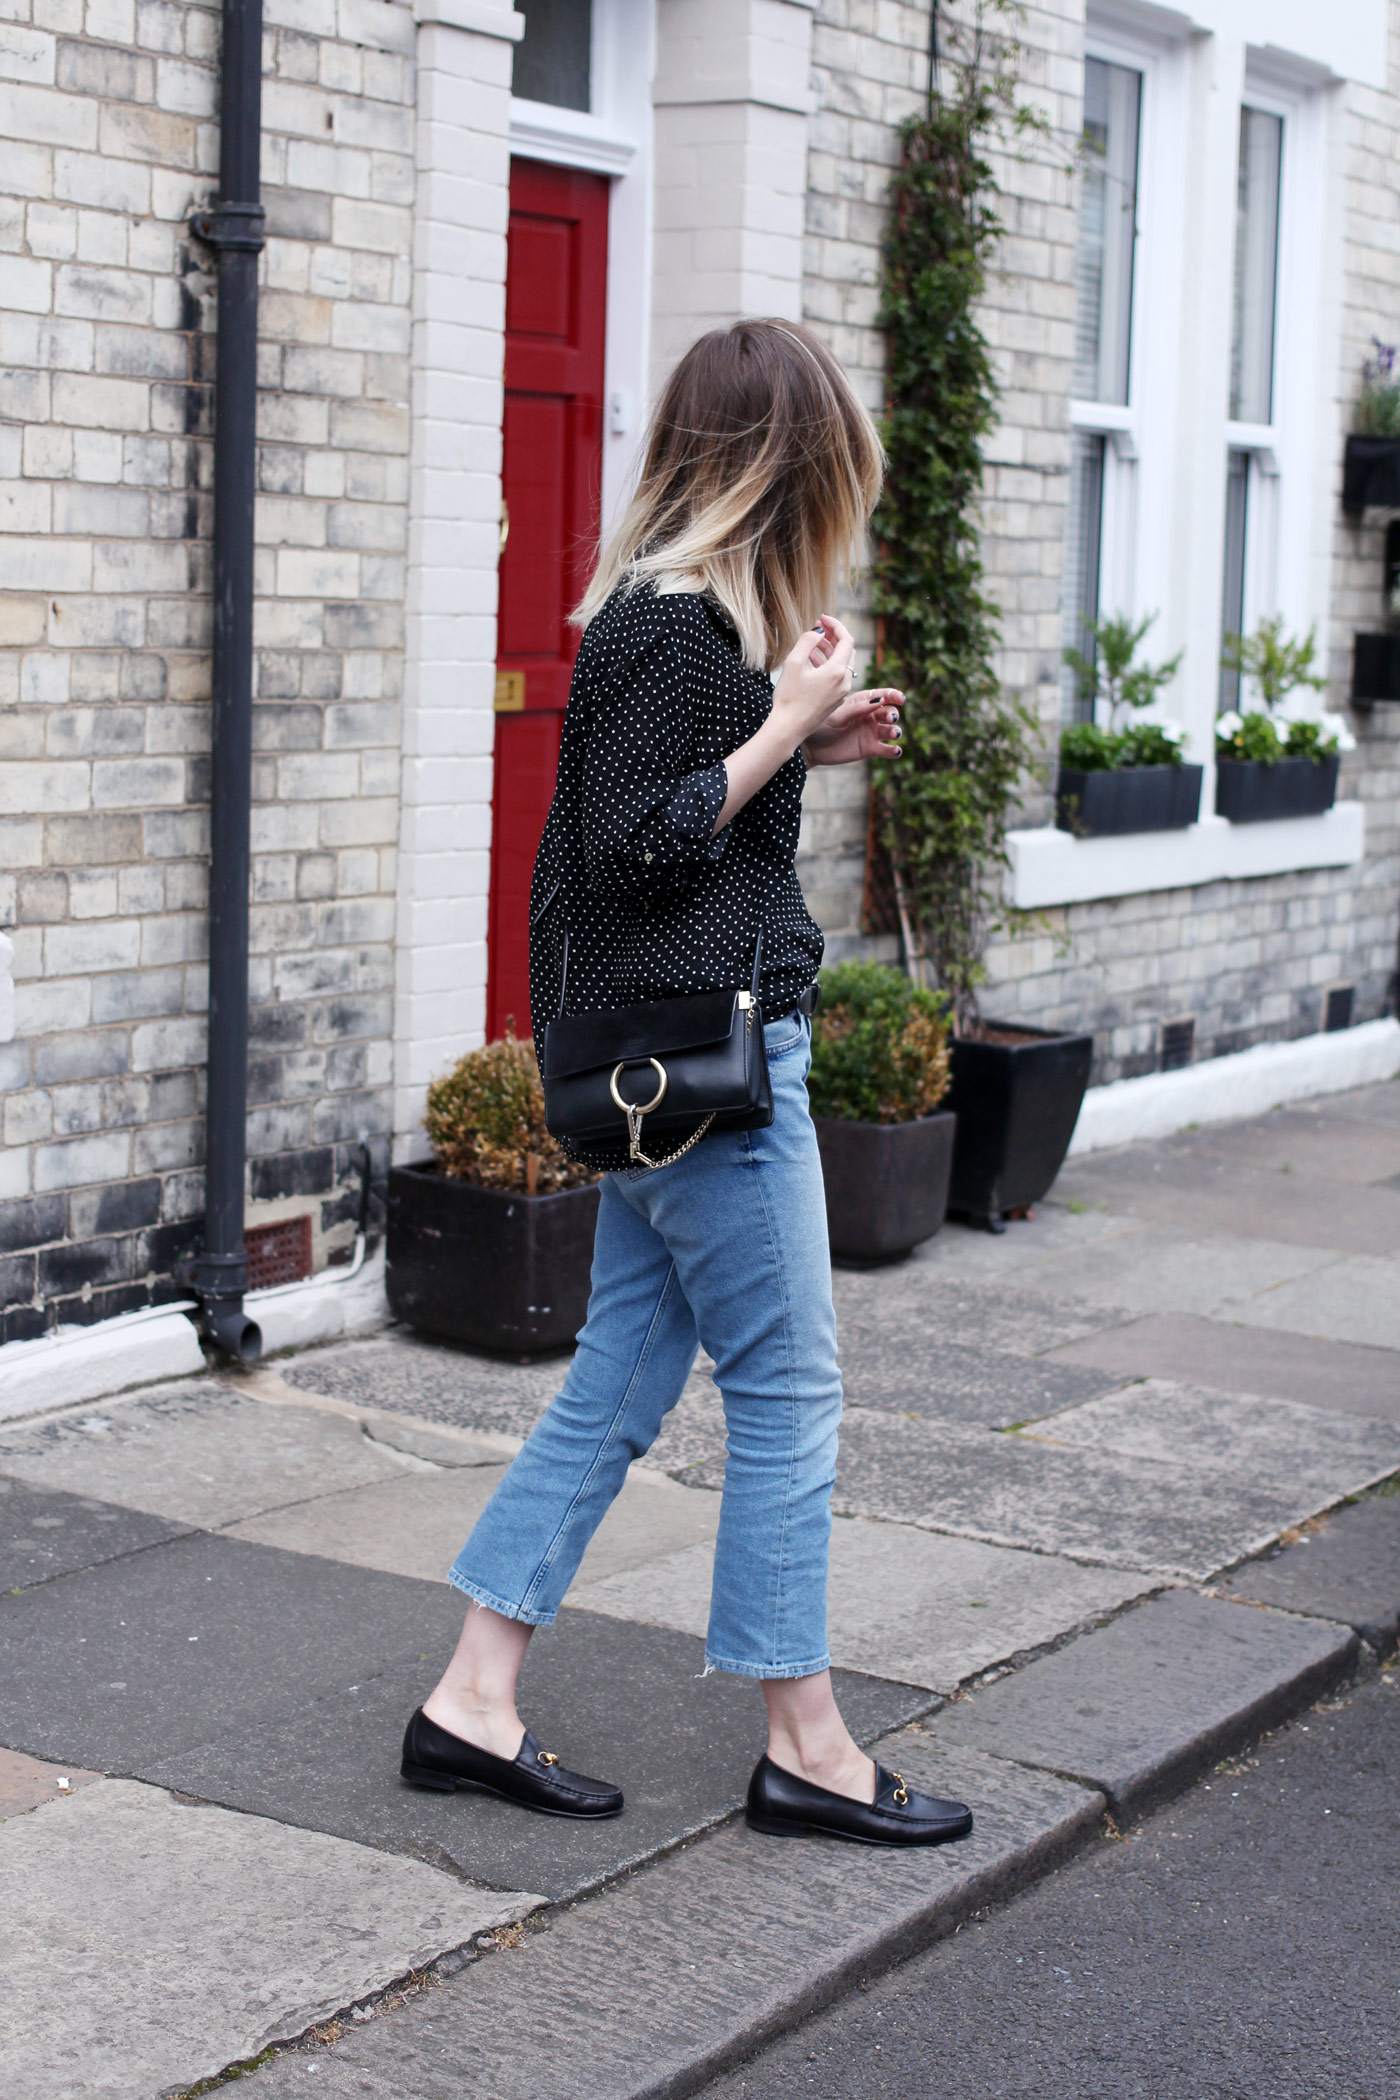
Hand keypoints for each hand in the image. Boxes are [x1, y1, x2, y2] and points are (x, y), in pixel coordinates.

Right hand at [771, 614, 856, 744]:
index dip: (835, 625)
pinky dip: (828, 664)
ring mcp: (841, 692)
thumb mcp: (794, 663)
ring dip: (830, 650)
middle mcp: (844, 682)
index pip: (846, 640)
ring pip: (842, 664)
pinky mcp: (835, 700)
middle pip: (847, 651)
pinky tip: (813, 661)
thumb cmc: (789, 697)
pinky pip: (837, 676)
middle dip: (834, 636)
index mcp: (837, 671)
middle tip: (819, 627)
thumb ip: (807, 641)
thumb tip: (819, 631)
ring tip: (814, 642)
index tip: (821, 618)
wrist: (788, 729)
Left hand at [803, 687, 904, 766]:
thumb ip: (857, 708)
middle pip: (889, 713)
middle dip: (892, 714)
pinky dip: (893, 751)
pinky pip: (886, 749)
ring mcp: (871, 733)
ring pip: (891, 730)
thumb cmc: (820, 724)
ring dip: (895, 731)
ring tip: (893, 733)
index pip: (883, 695)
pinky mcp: (870, 749)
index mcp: (862, 701)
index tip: (900, 699)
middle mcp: (870, 716)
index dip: (894, 696)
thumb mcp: (837, 714)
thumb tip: (880, 701)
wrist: (810, 747)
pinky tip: (895, 751)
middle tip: (890, 718)